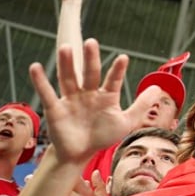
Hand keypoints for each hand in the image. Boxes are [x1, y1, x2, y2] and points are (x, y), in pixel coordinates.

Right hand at [29, 39, 160, 165]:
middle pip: (89, 73)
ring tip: (66, 48)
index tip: (123, 58)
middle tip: (91, 42)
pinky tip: (36, 67)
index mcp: (106, 95)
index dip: (117, 70)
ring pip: (68, 78)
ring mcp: (71, 99)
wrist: (79, 154)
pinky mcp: (55, 109)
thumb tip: (158, 88)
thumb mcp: (126, 122)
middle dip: (90, 59)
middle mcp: (88, 93)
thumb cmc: (102, 135)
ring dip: (66, 64)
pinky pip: (47, 93)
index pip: (113, 80)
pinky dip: (40, 81)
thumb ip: (141, 105)